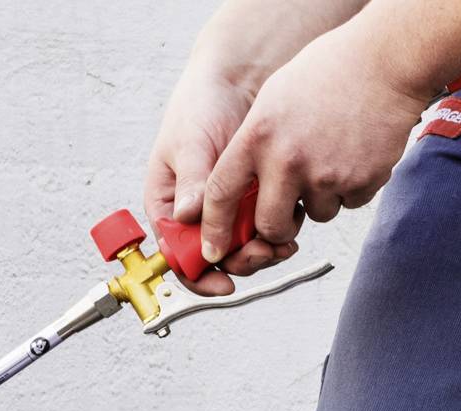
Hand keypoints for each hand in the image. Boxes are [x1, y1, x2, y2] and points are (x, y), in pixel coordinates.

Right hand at [145, 35, 311, 295]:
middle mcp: (195, 214)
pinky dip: (279, 229)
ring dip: (262, 250)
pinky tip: (292, 222)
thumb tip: (184, 216)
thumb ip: (191, 180)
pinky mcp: (255, 196)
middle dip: (240, 261)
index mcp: (167, 207)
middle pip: (213, 257)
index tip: (223, 284)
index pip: (176, 256)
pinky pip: (265, 224)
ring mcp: (226, 207)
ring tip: (283, 242)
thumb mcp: (189, 143)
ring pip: (241, 246)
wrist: (239, 75)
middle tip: (264, 254)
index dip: (198, 276)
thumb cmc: (201, 105)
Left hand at [199, 23, 431, 276]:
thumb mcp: (273, 99)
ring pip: (316, 216)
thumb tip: (235, 190)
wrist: (389, 59)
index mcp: (257, 137)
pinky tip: (357, 154)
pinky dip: (353, 188)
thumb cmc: (328, 73)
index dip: (215, 228)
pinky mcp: (362, 180)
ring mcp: (327, 173)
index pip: (221, 195)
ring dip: (322, 199)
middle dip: (277, 228)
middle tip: (287, 214)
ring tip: (332, 159)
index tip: (214, 249)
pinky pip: (350, 203)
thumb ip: (251, 144)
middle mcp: (288, 160)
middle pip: (270, 226)